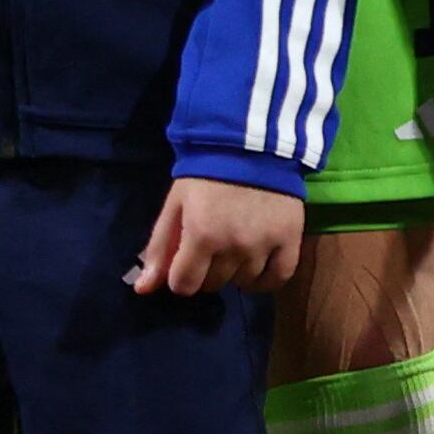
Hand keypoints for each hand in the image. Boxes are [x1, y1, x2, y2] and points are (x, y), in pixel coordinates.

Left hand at [126, 174, 303, 298]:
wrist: (254, 144)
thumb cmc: (206, 175)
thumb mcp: (175, 206)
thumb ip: (158, 249)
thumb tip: (143, 289)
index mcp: (202, 236)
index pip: (184, 284)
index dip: (180, 276)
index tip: (185, 260)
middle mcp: (234, 245)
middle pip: (213, 284)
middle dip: (206, 271)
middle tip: (210, 248)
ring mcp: (264, 243)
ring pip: (243, 282)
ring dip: (234, 272)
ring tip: (234, 250)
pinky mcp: (290, 237)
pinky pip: (278, 277)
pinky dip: (266, 280)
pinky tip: (258, 268)